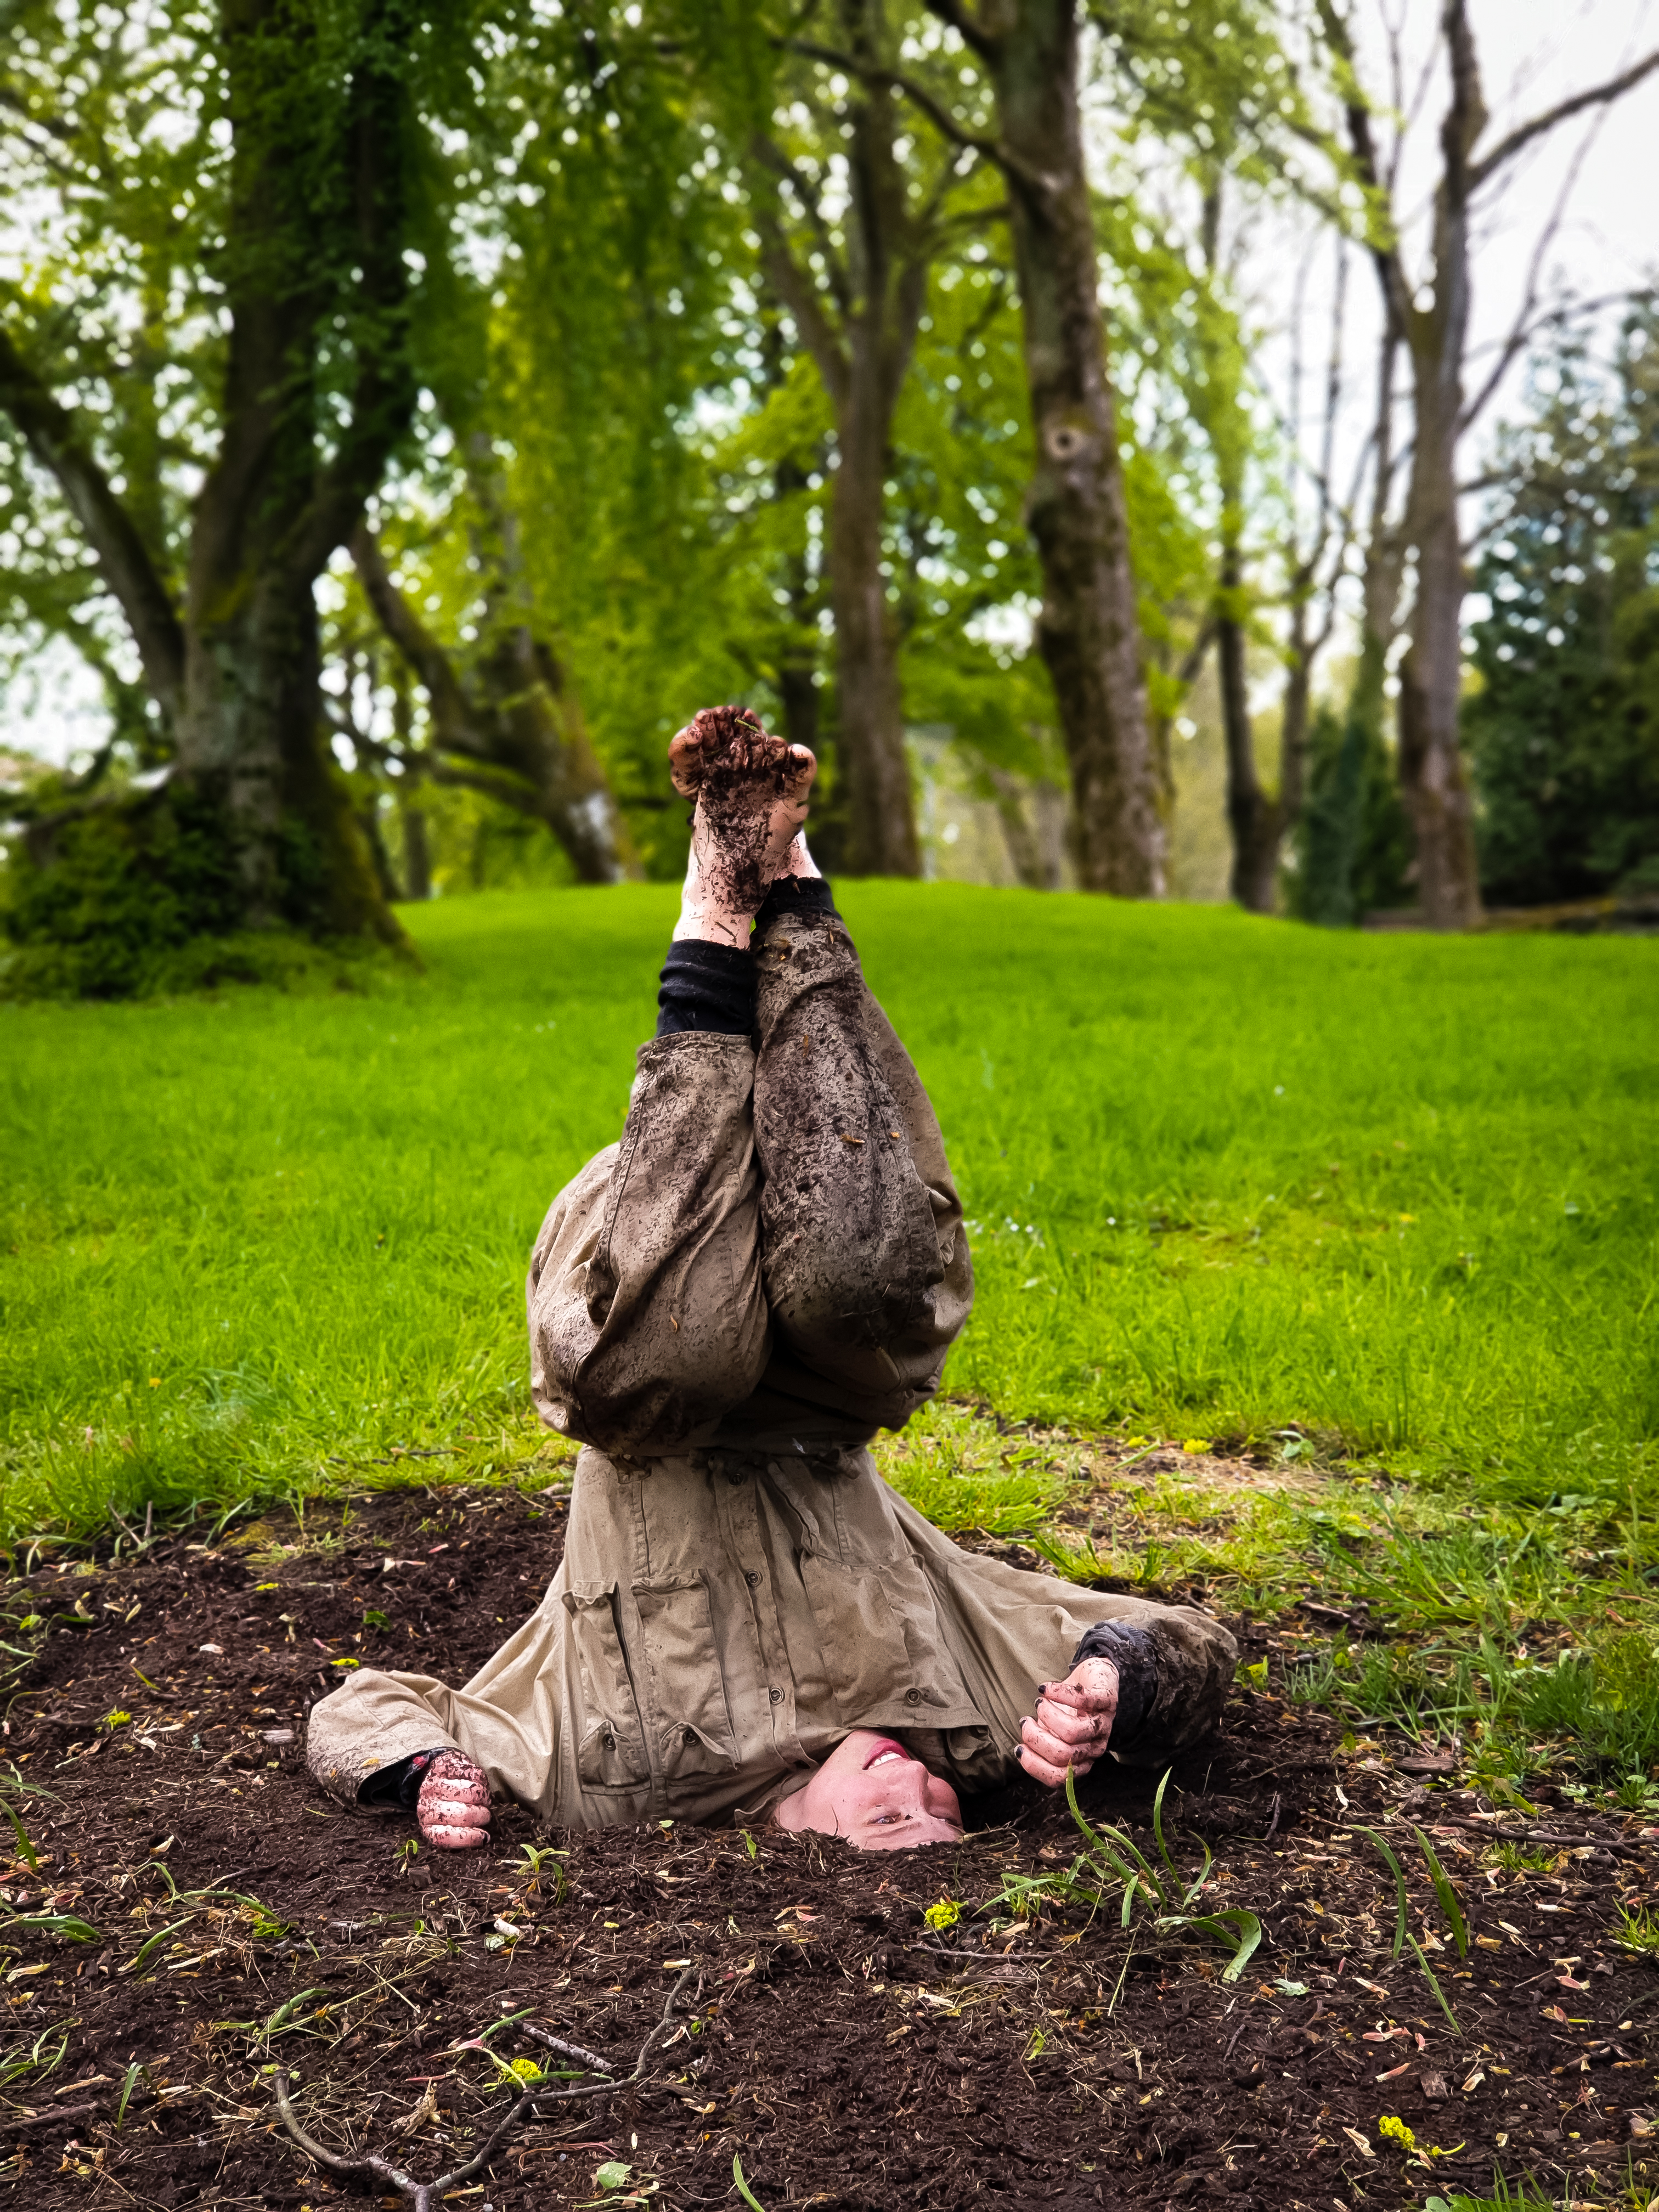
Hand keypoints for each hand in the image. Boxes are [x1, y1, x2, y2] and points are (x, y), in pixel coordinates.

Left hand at [416, 1749, 490, 1848]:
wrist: (437, 1775)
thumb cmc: (447, 1805)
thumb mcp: (447, 1824)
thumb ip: (461, 1832)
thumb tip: (485, 1839)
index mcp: (428, 1824)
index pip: (444, 1836)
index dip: (468, 1838)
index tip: (483, 1837)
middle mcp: (428, 1804)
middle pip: (462, 1814)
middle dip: (480, 1816)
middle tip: (485, 1816)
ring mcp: (435, 1783)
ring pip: (469, 1791)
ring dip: (483, 1797)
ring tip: (483, 1800)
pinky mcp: (445, 1765)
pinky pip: (472, 1773)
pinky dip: (482, 1781)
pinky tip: (480, 1785)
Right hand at [1017, 1656, 1119, 1787]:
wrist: (1096, 1678)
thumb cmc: (1070, 1708)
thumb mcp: (1054, 1730)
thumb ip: (1043, 1744)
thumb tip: (1021, 1751)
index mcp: (1080, 1760)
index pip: (1058, 1777)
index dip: (1034, 1765)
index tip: (1019, 1748)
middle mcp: (1093, 1746)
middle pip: (1062, 1755)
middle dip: (1035, 1738)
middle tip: (1026, 1722)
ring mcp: (1102, 1724)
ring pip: (1071, 1731)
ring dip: (1046, 1715)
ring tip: (1039, 1703)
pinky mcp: (1105, 1700)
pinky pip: (1082, 1700)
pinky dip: (1057, 1693)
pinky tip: (1045, 1688)